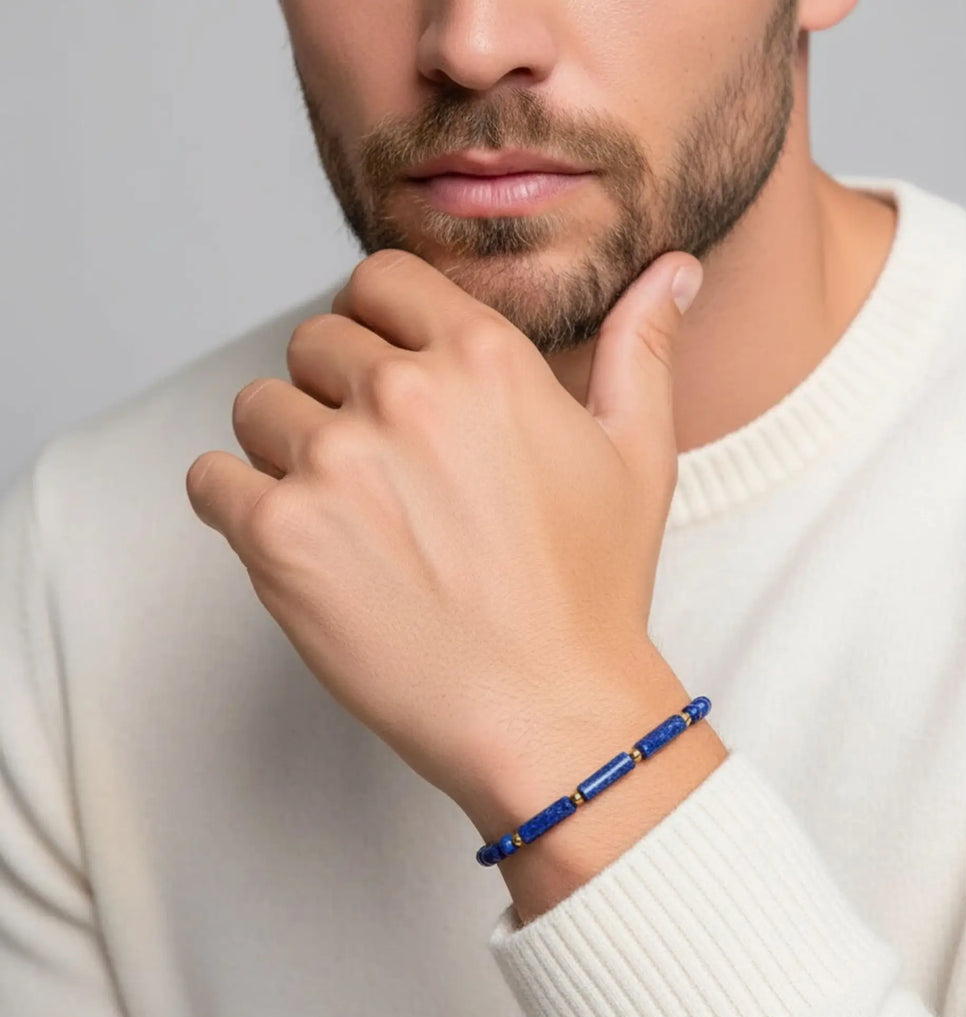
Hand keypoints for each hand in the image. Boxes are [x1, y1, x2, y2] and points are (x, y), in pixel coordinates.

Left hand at [185, 248, 703, 826]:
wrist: (549, 714)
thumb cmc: (594, 591)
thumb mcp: (639, 456)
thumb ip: (643, 349)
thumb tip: (672, 270)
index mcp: (484, 359)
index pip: (382, 279)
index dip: (379, 323)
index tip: (390, 374)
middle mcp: (403, 394)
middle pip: (314, 343)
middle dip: (336, 390)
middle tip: (379, 467)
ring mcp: (335, 463)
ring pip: (259, 407)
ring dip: (287, 449)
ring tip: (345, 514)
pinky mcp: (281, 536)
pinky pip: (211, 479)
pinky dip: (236, 502)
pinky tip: (295, 540)